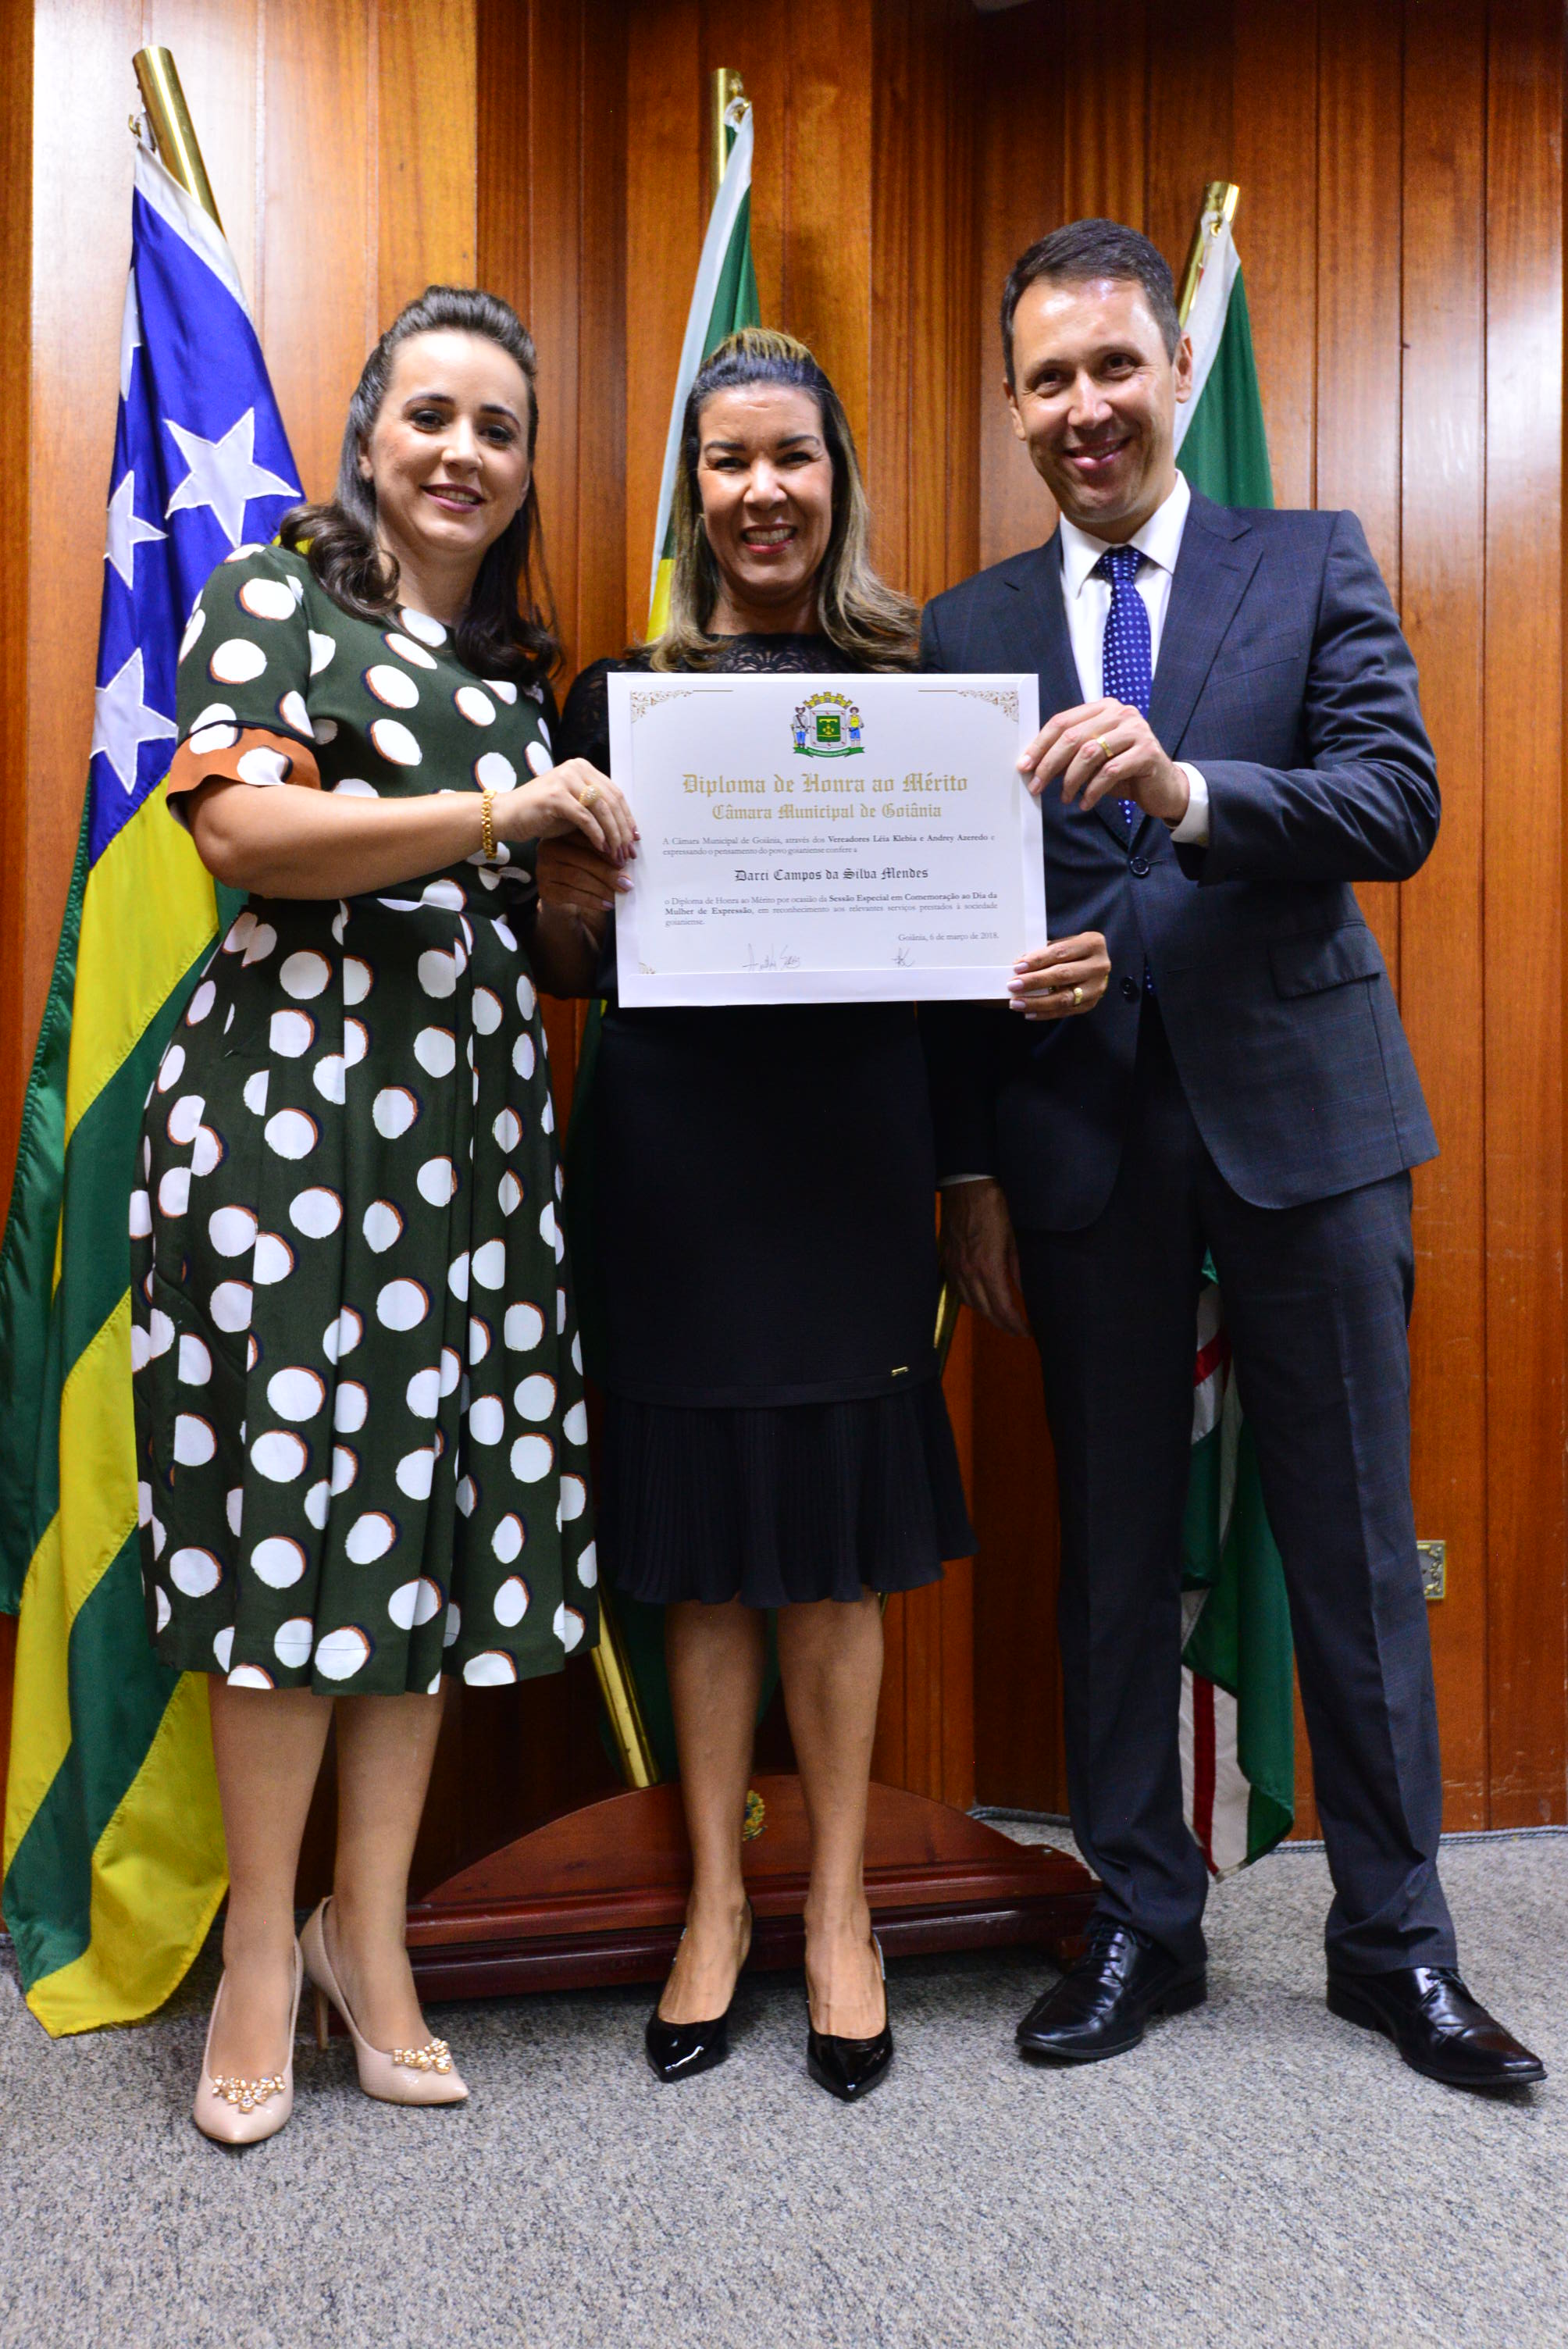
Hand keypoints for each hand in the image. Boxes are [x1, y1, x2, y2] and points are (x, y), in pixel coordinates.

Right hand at [495, 757, 638, 859]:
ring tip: (616, 853)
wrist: (508, 816)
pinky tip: (601, 848)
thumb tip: (626, 831)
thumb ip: (597, 811)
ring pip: (601, 808)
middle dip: (622, 829)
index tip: (634, 838)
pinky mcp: (555, 796)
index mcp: (583, 768)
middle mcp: (576, 769)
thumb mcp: (576, 809)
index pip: (615, 793)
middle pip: (611, 800)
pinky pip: (584, 817)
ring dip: (612, 834)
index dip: (627, 817)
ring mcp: (565, 779)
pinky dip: (596, 834)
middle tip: (628, 851)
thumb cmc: (542, 815)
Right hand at [536, 832, 628, 926]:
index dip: (608, 852)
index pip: (587, 840)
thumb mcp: (591, 858)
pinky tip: (607, 905)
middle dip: (608, 872)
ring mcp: (543, 869)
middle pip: (582, 859)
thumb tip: (627, 858)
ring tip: (619, 894)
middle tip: (627, 883)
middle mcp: (548, 849)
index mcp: (562, 834)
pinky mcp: (544, 889)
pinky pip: (571, 894)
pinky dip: (593, 901)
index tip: (626, 862)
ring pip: (577, 877)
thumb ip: (604, 852)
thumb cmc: (582, 872)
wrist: (562, 897)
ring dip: (603, 888)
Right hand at [939, 1178, 1027, 1337]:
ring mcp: (955, 1268)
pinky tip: (980, 1300)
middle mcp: (968, 1273)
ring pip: (970, 1303)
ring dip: (986, 1315)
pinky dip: (971, 1300)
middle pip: (985, 1310)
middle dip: (1002, 1324)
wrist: (965, 1186)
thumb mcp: (1013, 1237)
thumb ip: (1017, 1267)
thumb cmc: (993, 1207)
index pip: (1002, 1307)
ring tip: (1001, 1319)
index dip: (1015, 1324)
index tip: (1026, 1331)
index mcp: (988, 1267)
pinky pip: (958, 1290)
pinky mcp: (947, 1261)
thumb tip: (1022, 1290)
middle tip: (1016, 1331)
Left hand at [1008, 930, 1109, 1021]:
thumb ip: (1046, 952)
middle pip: (1063, 975)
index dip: (1038, 960)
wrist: (1095, 966)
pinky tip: (1028, 1013)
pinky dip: (1045, 1013)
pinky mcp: (1091, 1004)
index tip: (1017, 967)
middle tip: (1012, 985)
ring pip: (1064, 997)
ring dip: (1037, 1002)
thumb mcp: (1064, 944)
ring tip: (1016, 1003)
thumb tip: (1019, 965)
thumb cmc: (1074, 952)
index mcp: (1092, 943)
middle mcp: (1099, 966)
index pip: (1060, 952)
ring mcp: (1097, 987)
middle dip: (1035, 981)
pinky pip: (1065, 1012)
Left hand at [1017, 698, 1188, 824]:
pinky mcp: (1147, 752)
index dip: (1040, 745)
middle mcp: (1121, 713)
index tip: (1024, 765)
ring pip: (1089, 753)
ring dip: (1071, 780)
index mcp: (1103, 708)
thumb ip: (1070, 755)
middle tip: (1036, 786)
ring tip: (1065, 797)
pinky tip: (1085, 803)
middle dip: (1049, 764)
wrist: (1163, 786)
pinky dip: (1092, 791)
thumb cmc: (1123, 772)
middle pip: (1073, 737)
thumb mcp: (1093, 760)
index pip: (1063, 722)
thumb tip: (1033, 765)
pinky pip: (1109, 772)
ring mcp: (1136, 730)